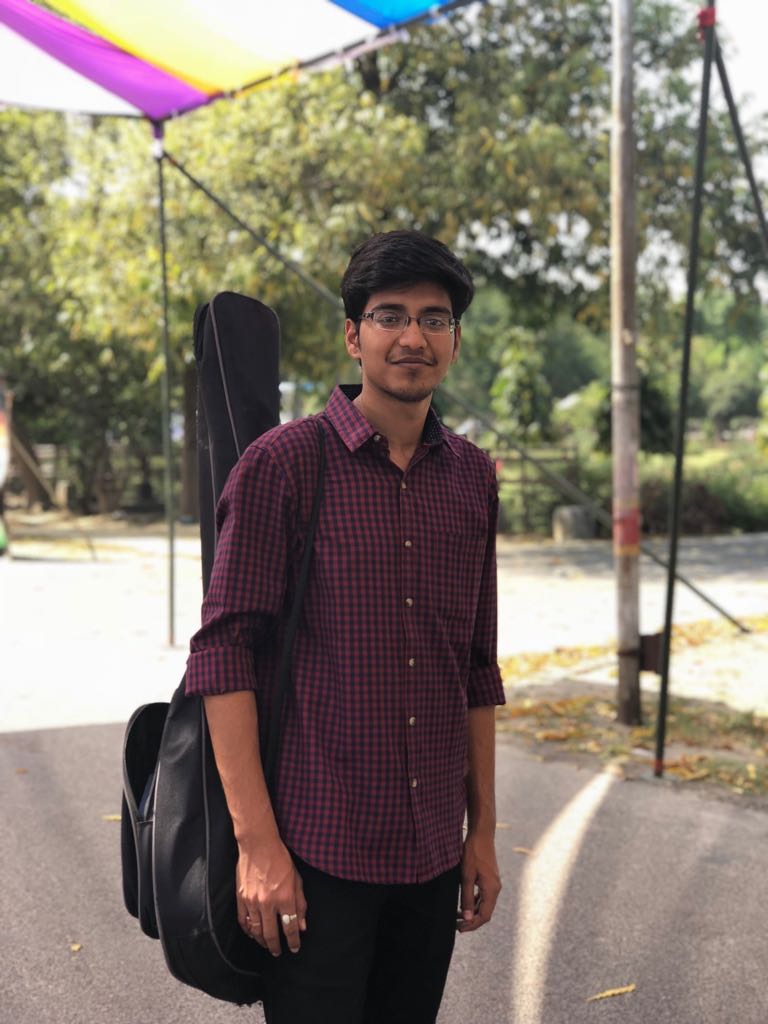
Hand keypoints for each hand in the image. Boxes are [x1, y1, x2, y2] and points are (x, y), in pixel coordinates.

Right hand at [236, 837, 306, 955]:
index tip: (295, 948)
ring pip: (256, 930)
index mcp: (285, 898)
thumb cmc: (280, 859)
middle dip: (276, 946)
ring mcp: (253, 901)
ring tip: (266, 945)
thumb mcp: (297, 879)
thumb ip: (301, 903)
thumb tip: (302, 926)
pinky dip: (248, 930)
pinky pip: (243, 920)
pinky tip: (252, 934)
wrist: (259, 845)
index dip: (293, 941)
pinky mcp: (241, 898)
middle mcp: (268, 903)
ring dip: (262, 941)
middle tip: (278, 952)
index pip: (290, 928)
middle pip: (271, 934)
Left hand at [457, 830, 500, 932]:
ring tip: (458, 915)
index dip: (472, 925)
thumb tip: (467, 917)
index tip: (459, 928)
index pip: (484, 916)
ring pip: (485, 904)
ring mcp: (494, 883)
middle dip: (472, 920)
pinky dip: (475, 902)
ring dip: (473, 912)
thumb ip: (467, 897)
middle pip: (485, 912)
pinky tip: (465, 902)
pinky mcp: (490, 878)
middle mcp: (495, 888)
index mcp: (491, 890)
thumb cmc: (473, 853)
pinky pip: (484, 896)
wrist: (482, 835)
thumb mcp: (466, 876)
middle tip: (457, 925)